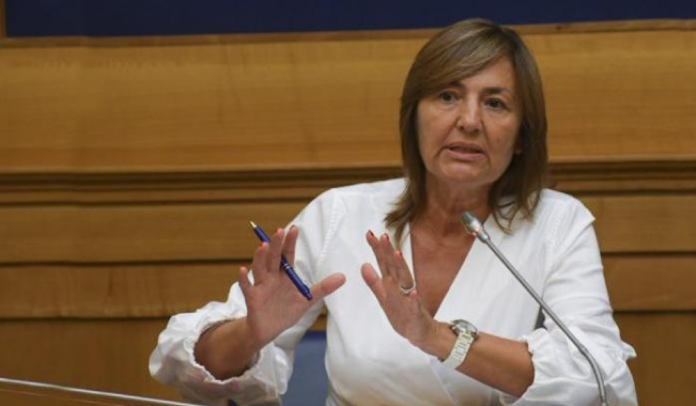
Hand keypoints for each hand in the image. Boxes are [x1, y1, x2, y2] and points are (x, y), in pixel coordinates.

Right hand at [239, 226, 344, 347]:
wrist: (269, 331)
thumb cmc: (285, 312)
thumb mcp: (307, 300)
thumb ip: (323, 288)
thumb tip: (343, 277)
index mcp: (284, 276)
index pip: (287, 255)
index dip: (290, 243)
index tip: (294, 229)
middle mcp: (271, 277)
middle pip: (273, 258)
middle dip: (276, 245)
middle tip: (279, 231)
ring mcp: (261, 286)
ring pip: (259, 269)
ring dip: (260, 257)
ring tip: (263, 246)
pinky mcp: (252, 298)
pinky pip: (247, 287)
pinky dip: (243, 279)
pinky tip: (242, 270)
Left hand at [361, 231, 437, 347]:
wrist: (421, 332)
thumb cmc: (402, 313)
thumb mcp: (384, 297)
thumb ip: (374, 282)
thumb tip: (363, 265)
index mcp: (393, 283)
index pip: (384, 263)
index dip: (377, 249)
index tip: (369, 234)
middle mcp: (402, 287)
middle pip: (394, 267)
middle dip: (388, 251)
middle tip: (383, 236)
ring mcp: (409, 299)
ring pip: (405, 281)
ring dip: (401, 268)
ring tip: (397, 254)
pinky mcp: (416, 313)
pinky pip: (415, 306)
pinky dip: (413, 299)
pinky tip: (413, 293)